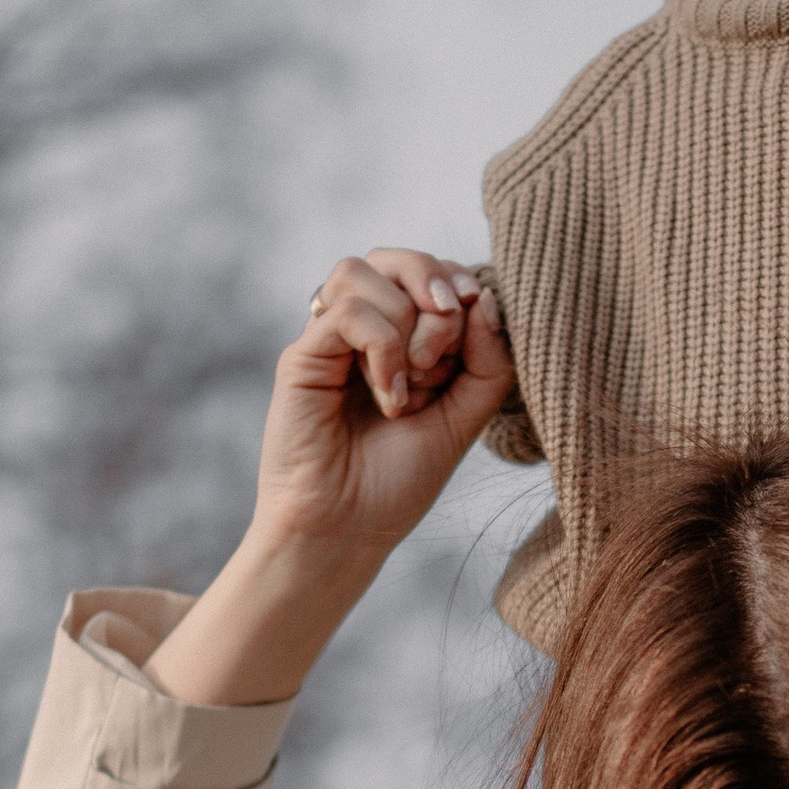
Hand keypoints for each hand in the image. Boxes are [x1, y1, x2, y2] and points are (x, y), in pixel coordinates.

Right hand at [146, 252, 516, 706]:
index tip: (479, 320)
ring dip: (407, 321)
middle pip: (394, 256)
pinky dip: (383, 345)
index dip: (460, 285)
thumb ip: (487, 361)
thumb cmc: (398, 482)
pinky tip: (391, 396)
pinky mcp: (301, 357)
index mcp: (398, 338)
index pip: (429, 271)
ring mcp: (327, 340)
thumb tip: (484, 298)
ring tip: (413, 383)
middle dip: (435, 286)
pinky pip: (348, 311)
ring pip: (364, 270)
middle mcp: (359, 331)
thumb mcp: (464, 418)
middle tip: (446, 349)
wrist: (346, 532)